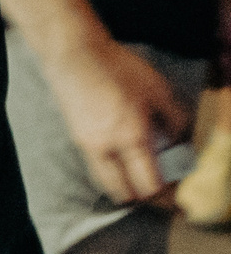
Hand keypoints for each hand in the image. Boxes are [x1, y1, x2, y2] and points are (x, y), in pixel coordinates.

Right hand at [41, 35, 192, 204]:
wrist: (74, 55)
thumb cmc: (118, 68)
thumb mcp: (158, 89)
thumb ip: (175, 118)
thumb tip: (180, 140)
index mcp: (133, 137)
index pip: (148, 184)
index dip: (164, 196)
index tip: (175, 198)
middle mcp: (108, 148)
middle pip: (123, 192)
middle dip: (141, 198)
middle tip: (156, 194)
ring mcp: (88, 144)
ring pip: (105, 182)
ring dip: (122, 187)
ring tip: (137, 180)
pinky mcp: (76, 136)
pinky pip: (95, 165)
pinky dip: (109, 171)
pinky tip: (119, 158)